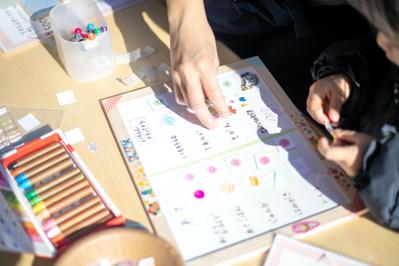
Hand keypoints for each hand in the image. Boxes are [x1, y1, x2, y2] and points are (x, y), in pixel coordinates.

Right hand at [167, 0, 228, 128]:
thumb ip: (213, 77)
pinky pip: (179, 95)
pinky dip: (187, 101)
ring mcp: (178, 75)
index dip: (220, 108)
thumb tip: (213, 96)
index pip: (213, 94)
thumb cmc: (202, 37)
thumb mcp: (214, 57)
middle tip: (213, 126)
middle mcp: (189, 73)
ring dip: (196, 109)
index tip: (226, 116)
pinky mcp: (172, 75)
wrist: (184, 25)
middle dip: (206, 118)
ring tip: (206, 113)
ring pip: (186, 101)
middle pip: (196, 104)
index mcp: (204, 67)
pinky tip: (193, 100)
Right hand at [307, 73, 351, 125]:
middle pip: (311, 110)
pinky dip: (322, 114)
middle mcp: (311, 94)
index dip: (320, 117)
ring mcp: (312, 97)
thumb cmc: (340, 82)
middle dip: (321, 118)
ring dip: (321, 117)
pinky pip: (316, 109)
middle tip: (331, 123)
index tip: (329, 123)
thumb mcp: (340, 95)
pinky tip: (330, 116)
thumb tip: (333, 119)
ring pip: (313, 111)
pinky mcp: (315, 100)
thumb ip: (335, 107)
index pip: (313, 107)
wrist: (340, 76)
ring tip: (332, 120)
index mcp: (316, 90)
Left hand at [318, 130, 372, 176]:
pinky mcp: (351, 173)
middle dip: (334, 144)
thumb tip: (335, 133)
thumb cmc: (373, 149)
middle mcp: (344, 164)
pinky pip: (343, 161)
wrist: (385, 164)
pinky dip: (345, 155)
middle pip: (332, 153)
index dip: (323, 145)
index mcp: (345, 155)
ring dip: (340, 149)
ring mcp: (347, 170)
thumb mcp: (361, 137)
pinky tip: (355, 151)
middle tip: (343, 139)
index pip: (327, 152)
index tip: (324, 138)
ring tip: (353, 145)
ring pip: (337, 157)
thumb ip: (345, 134)